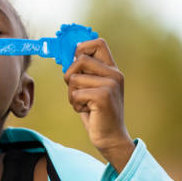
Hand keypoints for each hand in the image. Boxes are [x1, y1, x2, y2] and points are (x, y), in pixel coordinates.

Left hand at [63, 38, 134, 172]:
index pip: (98, 43)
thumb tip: (67, 55)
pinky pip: (75, 94)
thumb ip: (84, 72)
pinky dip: (75, 104)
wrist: (110, 138)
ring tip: (84, 104)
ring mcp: (110, 85)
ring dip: (72, 94)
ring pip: (74, 78)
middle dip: (69, 75)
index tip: (73, 61)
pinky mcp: (103, 96)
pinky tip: (87, 111)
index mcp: (112, 69)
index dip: (81, 47)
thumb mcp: (91, 88)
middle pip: (80, 59)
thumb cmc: (97, 112)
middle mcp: (114, 74)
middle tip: (75, 90)